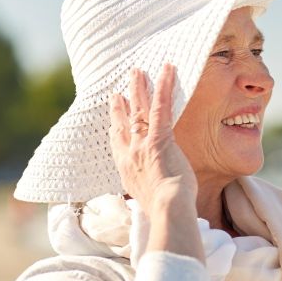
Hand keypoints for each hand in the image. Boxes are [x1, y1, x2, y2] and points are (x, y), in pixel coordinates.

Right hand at [109, 64, 196, 210]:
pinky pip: (161, 107)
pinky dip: (164, 87)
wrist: (166, 210)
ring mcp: (143, 144)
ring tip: (138, 71)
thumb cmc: (163, 210)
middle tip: (119, 89)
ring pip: (140, 110)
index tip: (114, 112)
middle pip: (125, 122)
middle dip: (122, 103)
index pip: (118, 141)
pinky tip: (167, 70)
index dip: (115, 124)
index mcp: (126, 169)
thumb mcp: (147, 199)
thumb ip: (147, 187)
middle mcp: (130, 153)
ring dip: (139, 88)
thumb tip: (154, 191)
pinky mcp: (160, 138)